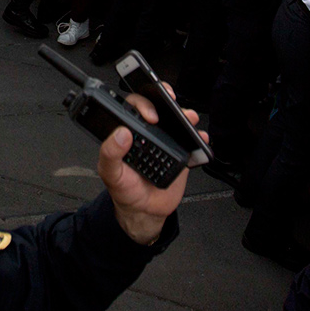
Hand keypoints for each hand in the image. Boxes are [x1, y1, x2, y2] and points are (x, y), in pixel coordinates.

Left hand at [100, 89, 198, 244]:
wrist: (144, 211)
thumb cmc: (124, 190)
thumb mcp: (111, 173)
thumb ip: (110, 153)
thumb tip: (120, 134)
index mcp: (127, 133)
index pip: (133, 107)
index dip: (142, 104)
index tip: (150, 115)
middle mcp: (146, 133)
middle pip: (157, 107)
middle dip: (165, 99)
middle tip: (171, 105)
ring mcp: (164, 142)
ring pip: (176, 121)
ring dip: (185, 115)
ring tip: (188, 117)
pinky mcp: (180, 154)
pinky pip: (191, 141)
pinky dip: (198, 138)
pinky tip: (199, 139)